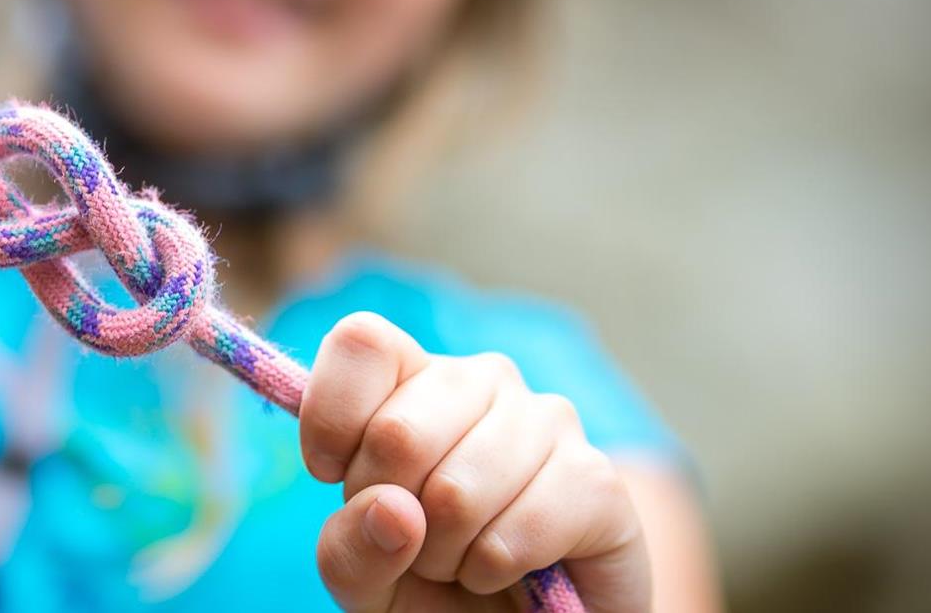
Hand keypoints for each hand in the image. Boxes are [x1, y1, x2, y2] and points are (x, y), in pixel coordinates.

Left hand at [300, 312, 649, 611]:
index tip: (334, 478)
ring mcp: (547, 421)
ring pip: (458, 491)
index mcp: (413, 379)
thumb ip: (349, 545)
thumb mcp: (362, 575)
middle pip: (398, 432)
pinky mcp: (598, 479)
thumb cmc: (431, 587)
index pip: (362, 343)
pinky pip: (521, 528)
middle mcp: (483, 381)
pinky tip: (508, 569)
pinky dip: (497, 569)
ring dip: (447, 554)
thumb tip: (393, 509)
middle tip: (417, 538)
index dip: (332, 420)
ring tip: (464, 557)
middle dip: (393, 514)